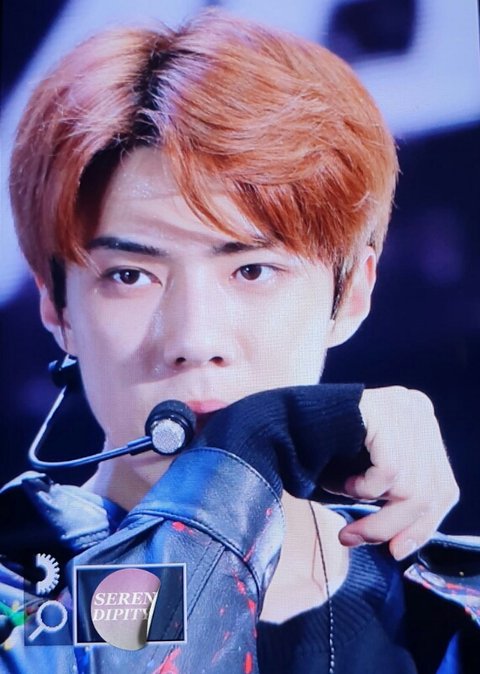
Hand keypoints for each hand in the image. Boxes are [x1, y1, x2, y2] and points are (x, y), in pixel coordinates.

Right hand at [336, 386, 458, 559]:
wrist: (280, 421)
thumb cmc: (320, 452)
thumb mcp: (370, 478)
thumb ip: (395, 500)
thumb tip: (405, 546)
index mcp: (422, 423)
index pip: (443, 487)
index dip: (422, 527)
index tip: (395, 551)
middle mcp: (419, 411)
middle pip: (430, 491)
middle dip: (393, 526)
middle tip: (356, 538)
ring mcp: (403, 408)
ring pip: (411, 489)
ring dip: (371, 510)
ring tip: (340, 495)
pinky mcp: (384, 413)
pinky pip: (390, 472)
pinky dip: (362, 489)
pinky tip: (340, 481)